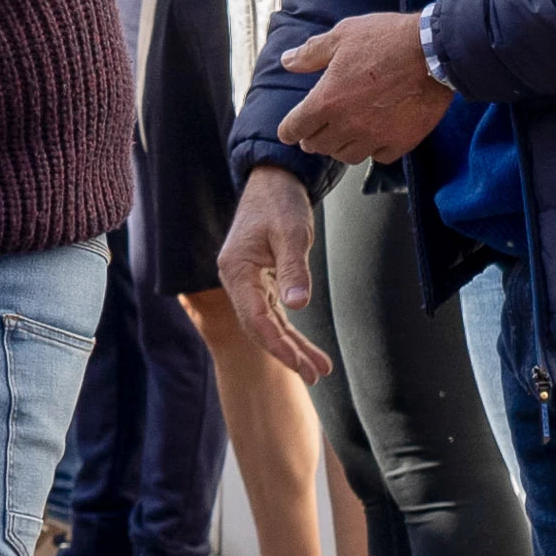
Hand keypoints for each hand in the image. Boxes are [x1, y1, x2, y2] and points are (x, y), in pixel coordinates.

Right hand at [216, 167, 327, 377]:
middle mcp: (237, 280)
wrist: (274, 180)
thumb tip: (298, 305)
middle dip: (287, 352)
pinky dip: (291, 331)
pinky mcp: (260, 281)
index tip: (299, 364)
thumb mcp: (290, 232)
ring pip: (268, 324)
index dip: (277, 344)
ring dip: (292, 346)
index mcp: (236, 270)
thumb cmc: (280, 202)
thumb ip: (293, 269)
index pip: (255, 318)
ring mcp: (247, 282)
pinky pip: (274, 313)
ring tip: (318, 369)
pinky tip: (307, 349)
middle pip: (260, 327)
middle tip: (314, 375)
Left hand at [275, 12, 453, 163]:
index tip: (289, 131)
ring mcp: (375, 136)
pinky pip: (379, 156)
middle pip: (319, 146)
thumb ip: (311, 53)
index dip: (288, 130)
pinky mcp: (401, 141)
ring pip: (347, 155)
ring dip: (340, 147)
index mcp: (327, 100)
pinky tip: (375, 137)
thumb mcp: (342, 36)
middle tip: (315, 132)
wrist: (433, 51)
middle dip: (312, 139)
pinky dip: (374, 150)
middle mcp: (348, 125)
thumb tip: (287, 61)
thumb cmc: (387, 39)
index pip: (295, 128)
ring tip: (343, 136)